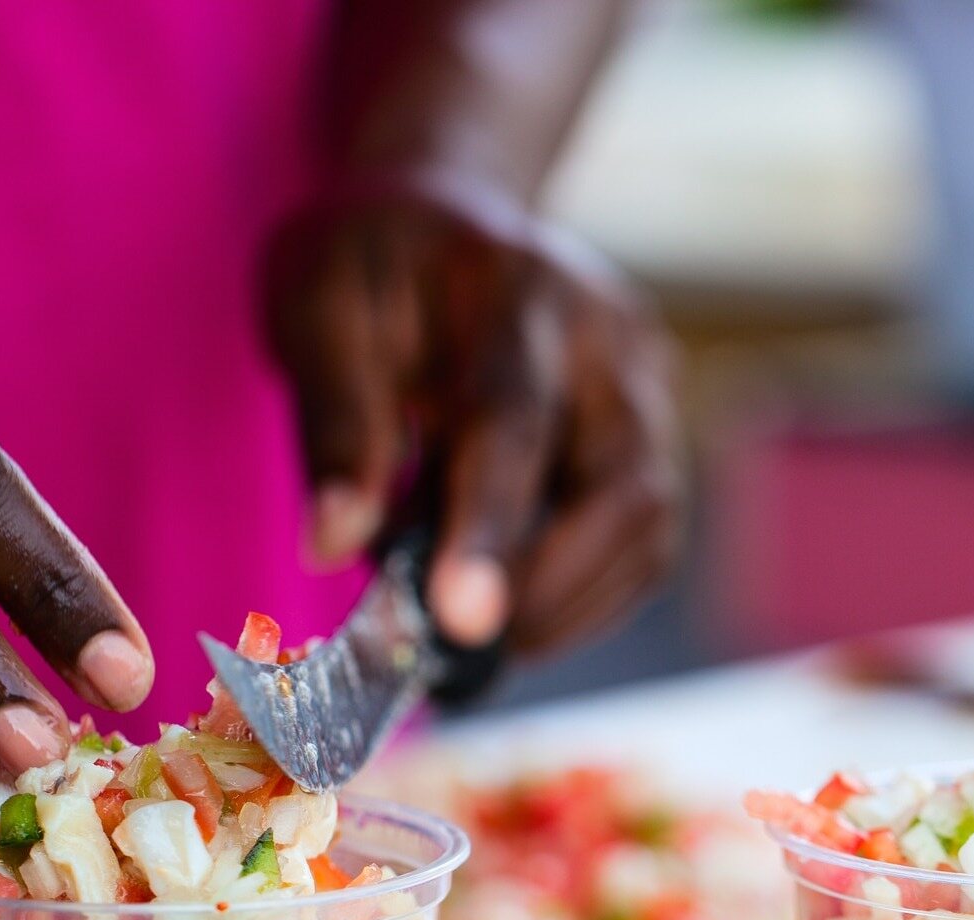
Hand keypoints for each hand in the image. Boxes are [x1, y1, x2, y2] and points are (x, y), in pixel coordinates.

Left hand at [260, 179, 683, 653]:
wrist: (446, 216)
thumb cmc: (372, 266)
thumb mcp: (317, 312)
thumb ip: (334, 425)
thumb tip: (335, 548)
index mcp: (513, 291)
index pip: (513, 422)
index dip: (489, 531)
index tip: (461, 623)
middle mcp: (607, 334)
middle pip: (621, 485)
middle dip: (544, 589)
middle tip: (455, 650)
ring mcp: (648, 379)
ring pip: (649, 522)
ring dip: (568, 602)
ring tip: (477, 637)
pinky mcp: (657, 424)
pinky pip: (646, 535)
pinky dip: (585, 591)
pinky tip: (516, 603)